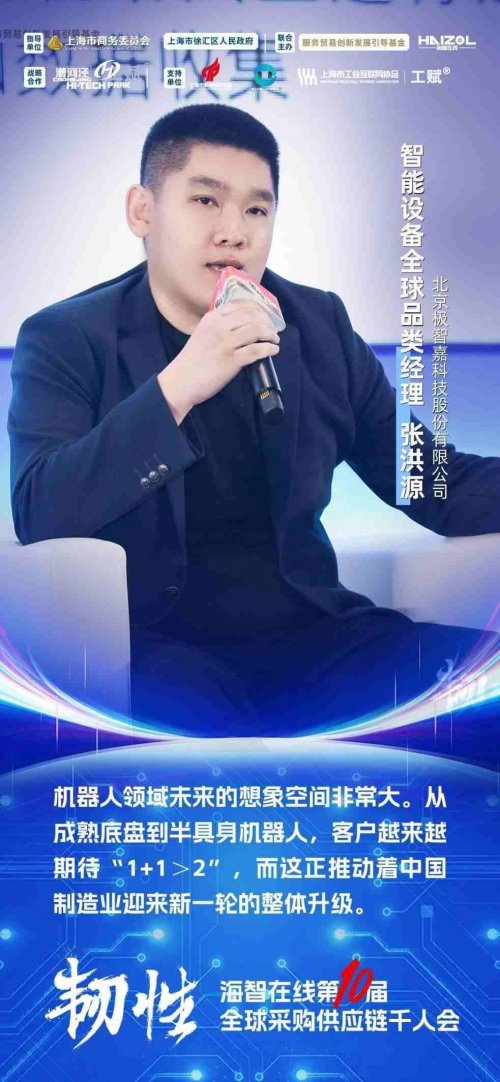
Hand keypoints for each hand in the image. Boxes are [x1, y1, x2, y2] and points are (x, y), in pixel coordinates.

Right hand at [157, 300, 279, 423]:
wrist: (181, 381)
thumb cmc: (191, 360)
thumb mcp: (202, 334)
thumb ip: (218, 326)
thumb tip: (240, 325)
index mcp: (212, 318)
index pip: (240, 305)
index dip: (257, 308)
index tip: (264, 314)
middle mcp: (219, 327)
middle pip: (252, 316)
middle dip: (267, 321)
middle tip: (273, 329)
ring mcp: (226, 343)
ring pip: (257, 330)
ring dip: (270, 334)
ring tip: (274, 339)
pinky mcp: (231, 361)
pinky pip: (257, 350)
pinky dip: (269, 349)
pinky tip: (273, 350)